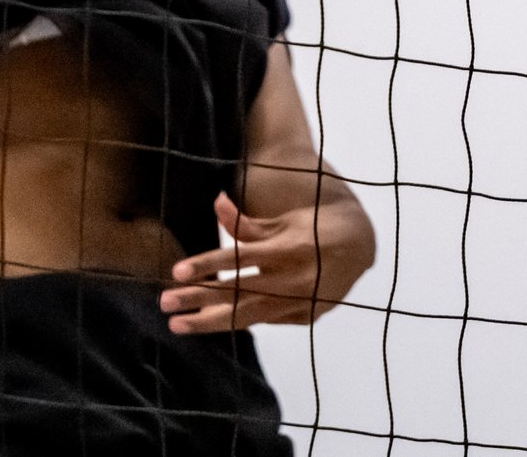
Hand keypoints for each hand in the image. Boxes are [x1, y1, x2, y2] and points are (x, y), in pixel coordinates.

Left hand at [162, 191, 373, 333]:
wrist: (361, 246)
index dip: (207, 265)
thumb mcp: (284, 220)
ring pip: (248, 316)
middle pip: (237, 292)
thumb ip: (247, 222)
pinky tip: (215, 322)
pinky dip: (242, 320)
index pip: (239, 258)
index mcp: (288, 248)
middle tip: (165, 302)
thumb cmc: (315, 226)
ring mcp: (300, 301)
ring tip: (179, 325)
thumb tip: (216, 202)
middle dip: (198, 298)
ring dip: (210, 321)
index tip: (177, 272)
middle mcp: (294, 278)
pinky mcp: (306, 315)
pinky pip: (267, 320)